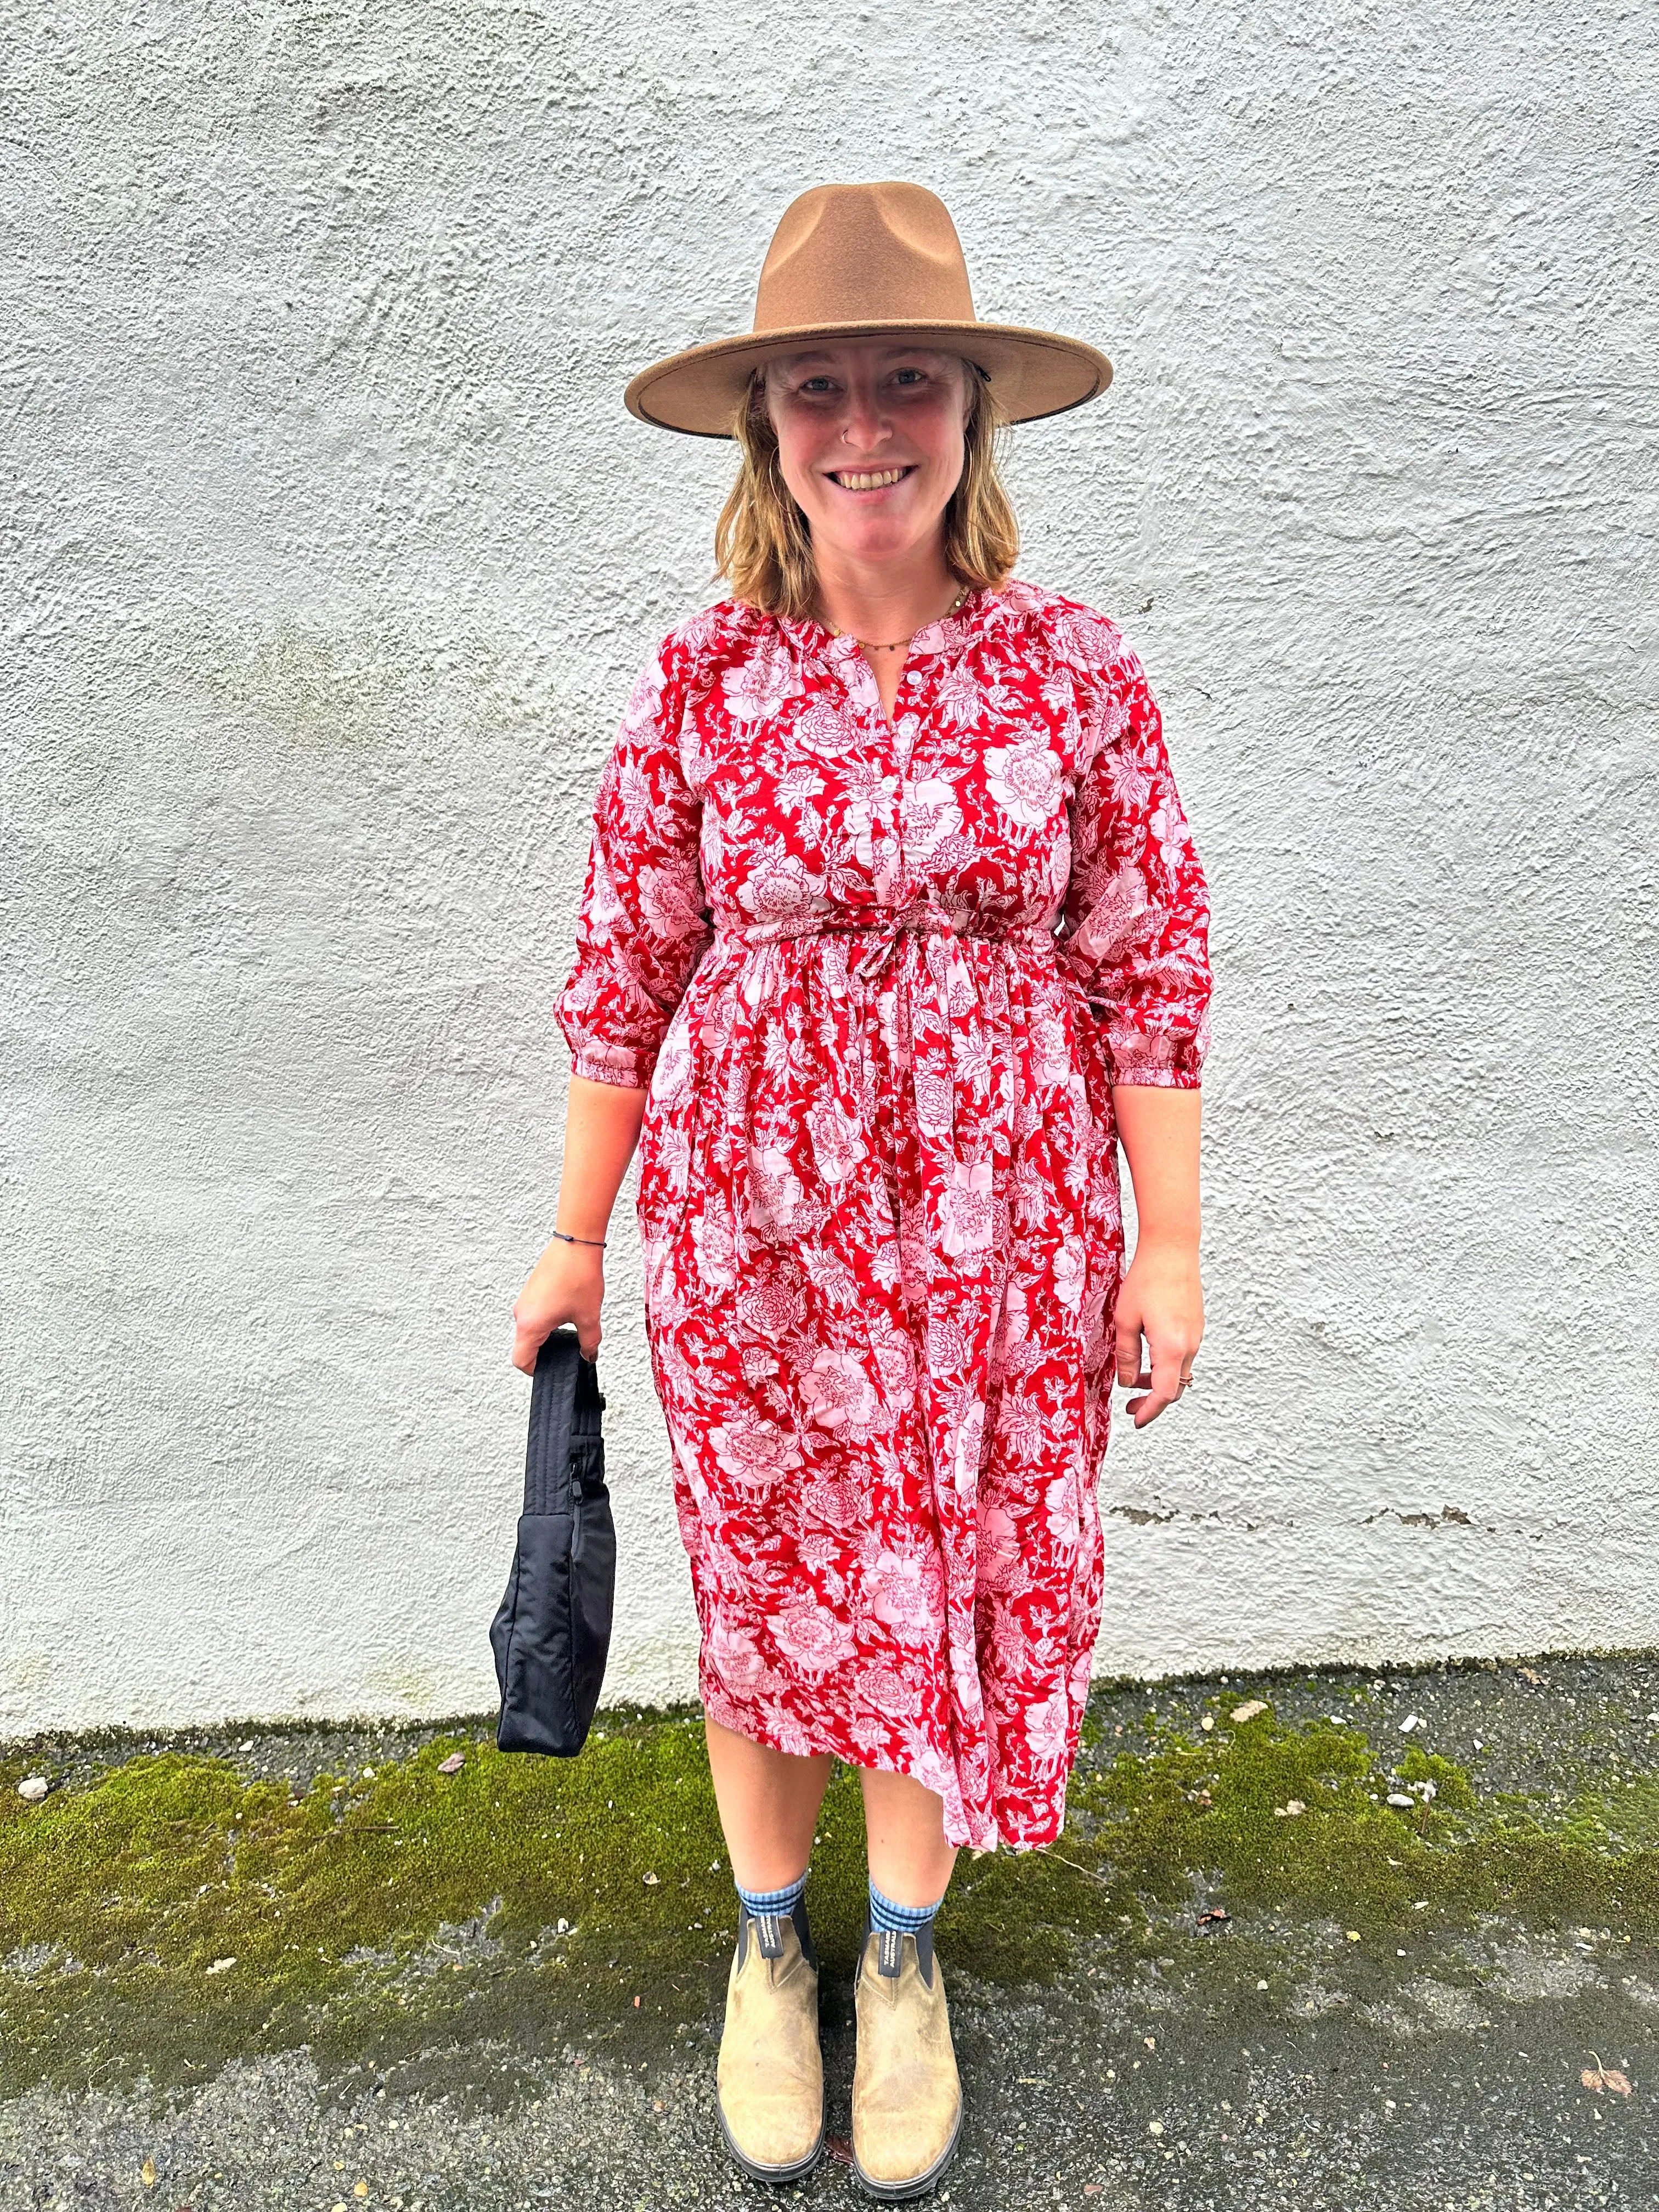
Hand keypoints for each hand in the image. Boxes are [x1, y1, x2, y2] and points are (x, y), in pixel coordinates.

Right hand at [511, 1236, 604, 1373]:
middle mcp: (521, 1314)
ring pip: (529, 1330)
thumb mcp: (589, 1316)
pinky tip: (567, 1314)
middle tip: (568, 1353)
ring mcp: (524, 1301)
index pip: (521, 1361)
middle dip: (545, 1353)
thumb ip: (589, 1343)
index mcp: (530, 1325)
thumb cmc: (578, 1275)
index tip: (553, 1370)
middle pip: (525, 1346)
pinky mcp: (530, 1292)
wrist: (575, 1243)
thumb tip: (588, 1355)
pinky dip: (546, 1322)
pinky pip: (533, 1315)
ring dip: (547, 1336)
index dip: (536, 1371)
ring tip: (571, 1330)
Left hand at [1114, 1236, 1203, 1427]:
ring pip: (1179, 1371)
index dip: (1150, 1411)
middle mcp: (1190, 1345)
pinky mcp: (1196, 1325)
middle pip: (1176, 1387)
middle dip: (1153, 1400)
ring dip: (1159, 1380)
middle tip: (1129, 1405)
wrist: (1172, 1248)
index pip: (1165, 1394)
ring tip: (1135, 1376)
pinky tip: (1147, 1353)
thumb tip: (1129, 1382)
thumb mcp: (1125, 1320)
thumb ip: (1127, 1355)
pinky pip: (1183, 1355)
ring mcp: (1196, 1335)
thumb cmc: (1146, 1280)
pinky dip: (1166, 1363)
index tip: (1135, 1420)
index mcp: (1172, 1348)